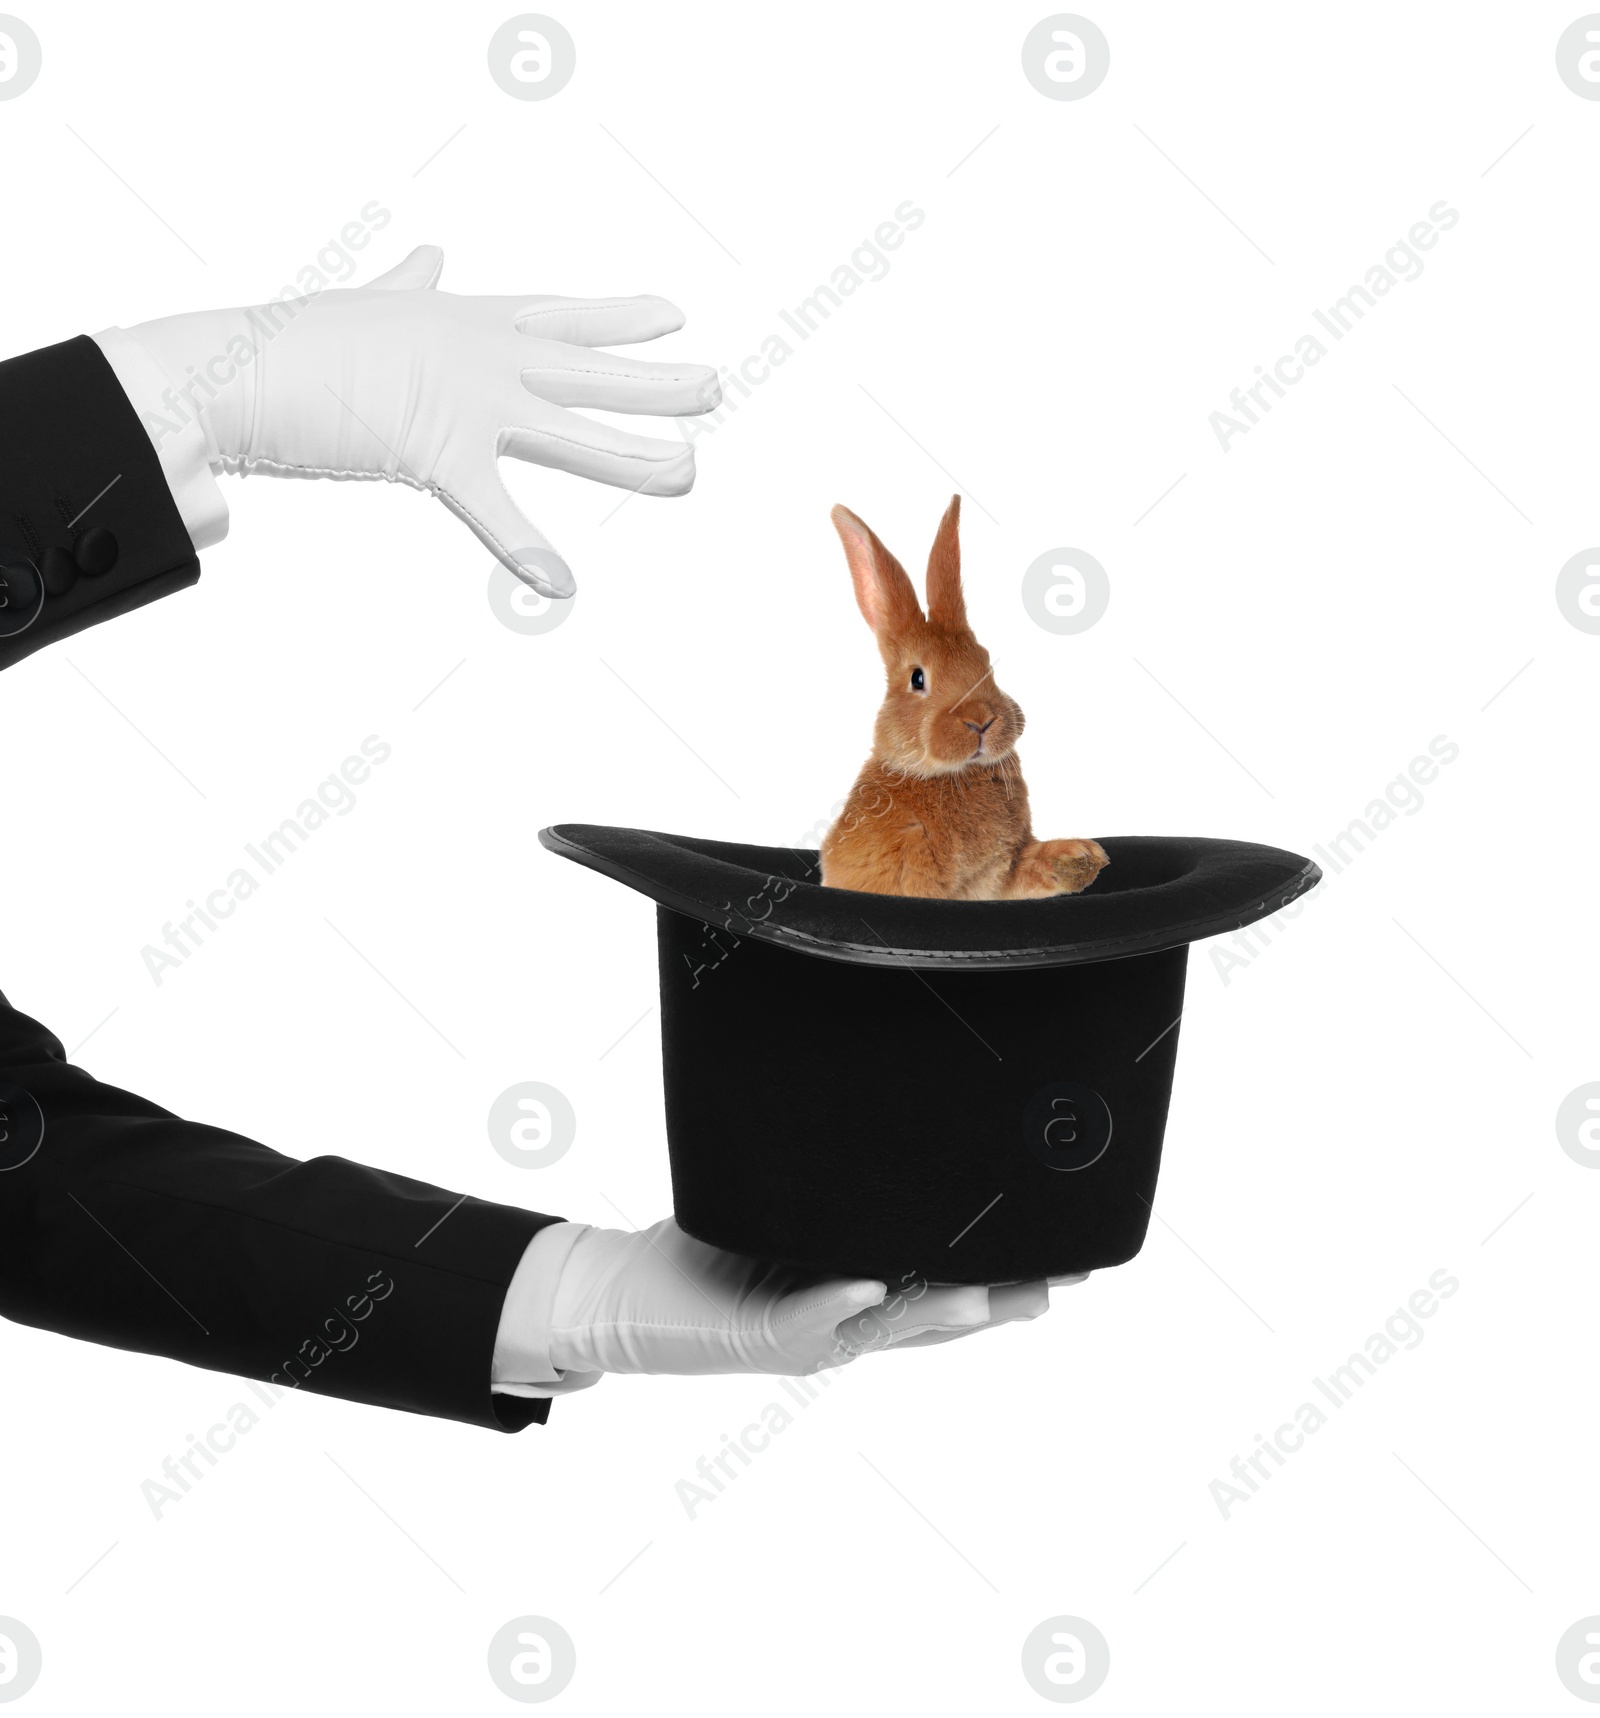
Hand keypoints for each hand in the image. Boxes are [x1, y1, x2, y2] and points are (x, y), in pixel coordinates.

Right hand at [119, 245, 720, 597]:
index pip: (563, 315)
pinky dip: (525, 549)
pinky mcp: (434, 451)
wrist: (238, 367)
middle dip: (659, 379)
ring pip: (572, 428)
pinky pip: (493, 508)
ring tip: (689, 465)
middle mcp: (481, 354)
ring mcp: (464, 400)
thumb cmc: (296, 341)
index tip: (674, 314)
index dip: (623, 315)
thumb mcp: (368, 300)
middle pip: (589, 369)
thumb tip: (430, 255)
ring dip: (635, 450)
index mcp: (466, 319)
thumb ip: (410, 284)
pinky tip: (561, 582)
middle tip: (718, 384)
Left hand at [546, 1218, 1065, 1377]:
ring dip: (940, 1308)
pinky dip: (835, 1306)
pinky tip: (869, 1287)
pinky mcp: (753, 1338)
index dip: (1012, 1271)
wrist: (618, 1297)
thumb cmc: (705, 1249)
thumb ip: (829, 1176)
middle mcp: (844, 1323)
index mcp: (860, 1292)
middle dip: (1004, 1297)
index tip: (1077, 1249)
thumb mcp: (781, 1205)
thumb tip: (880, 1099)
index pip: (948, 1282)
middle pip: (938, 1316)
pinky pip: (801, 1321)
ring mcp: (805, 1335)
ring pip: (885, 1327)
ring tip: (999, 1292)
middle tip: (1070, 1277)